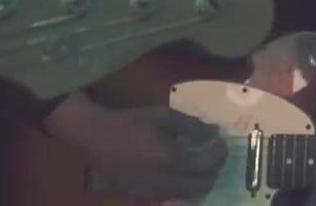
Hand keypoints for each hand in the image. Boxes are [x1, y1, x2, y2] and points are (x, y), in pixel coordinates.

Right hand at [45, 96, 226, 200]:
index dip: (219, 155)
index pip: (207, 164)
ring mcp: (151, 193)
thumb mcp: (164, 117)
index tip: (221, 144)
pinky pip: (170, 198)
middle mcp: (164, 182)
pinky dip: (183, 190)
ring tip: (200, 166)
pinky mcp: (140, 196)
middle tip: (214, 157)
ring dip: (200, 183)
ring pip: (188, 196)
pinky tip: (181, 175)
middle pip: (202, 186)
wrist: (95, 137)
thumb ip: (192, 126)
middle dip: (213, 171)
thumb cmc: (131, 122)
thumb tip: (213, 132)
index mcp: (171, 160)